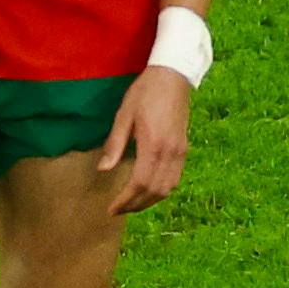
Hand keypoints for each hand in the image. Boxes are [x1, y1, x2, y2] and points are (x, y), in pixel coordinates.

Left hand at [99, 67, 195, 214]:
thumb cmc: (144, 92)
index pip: (139, 182)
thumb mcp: (124, 115)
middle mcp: (170, 152)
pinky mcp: (184, 150)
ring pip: (168, 188)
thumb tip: (104, 169)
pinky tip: (148, 190)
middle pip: (155, 191)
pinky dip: (161, 191)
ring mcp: (180, 152)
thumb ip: (115, 144)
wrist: (173, 77)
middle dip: (136, 205)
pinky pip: (174, 179)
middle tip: (118, 210)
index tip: (111, 208)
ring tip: (132, 204)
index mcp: (153, 144)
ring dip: (150, 201)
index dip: (125, 199)